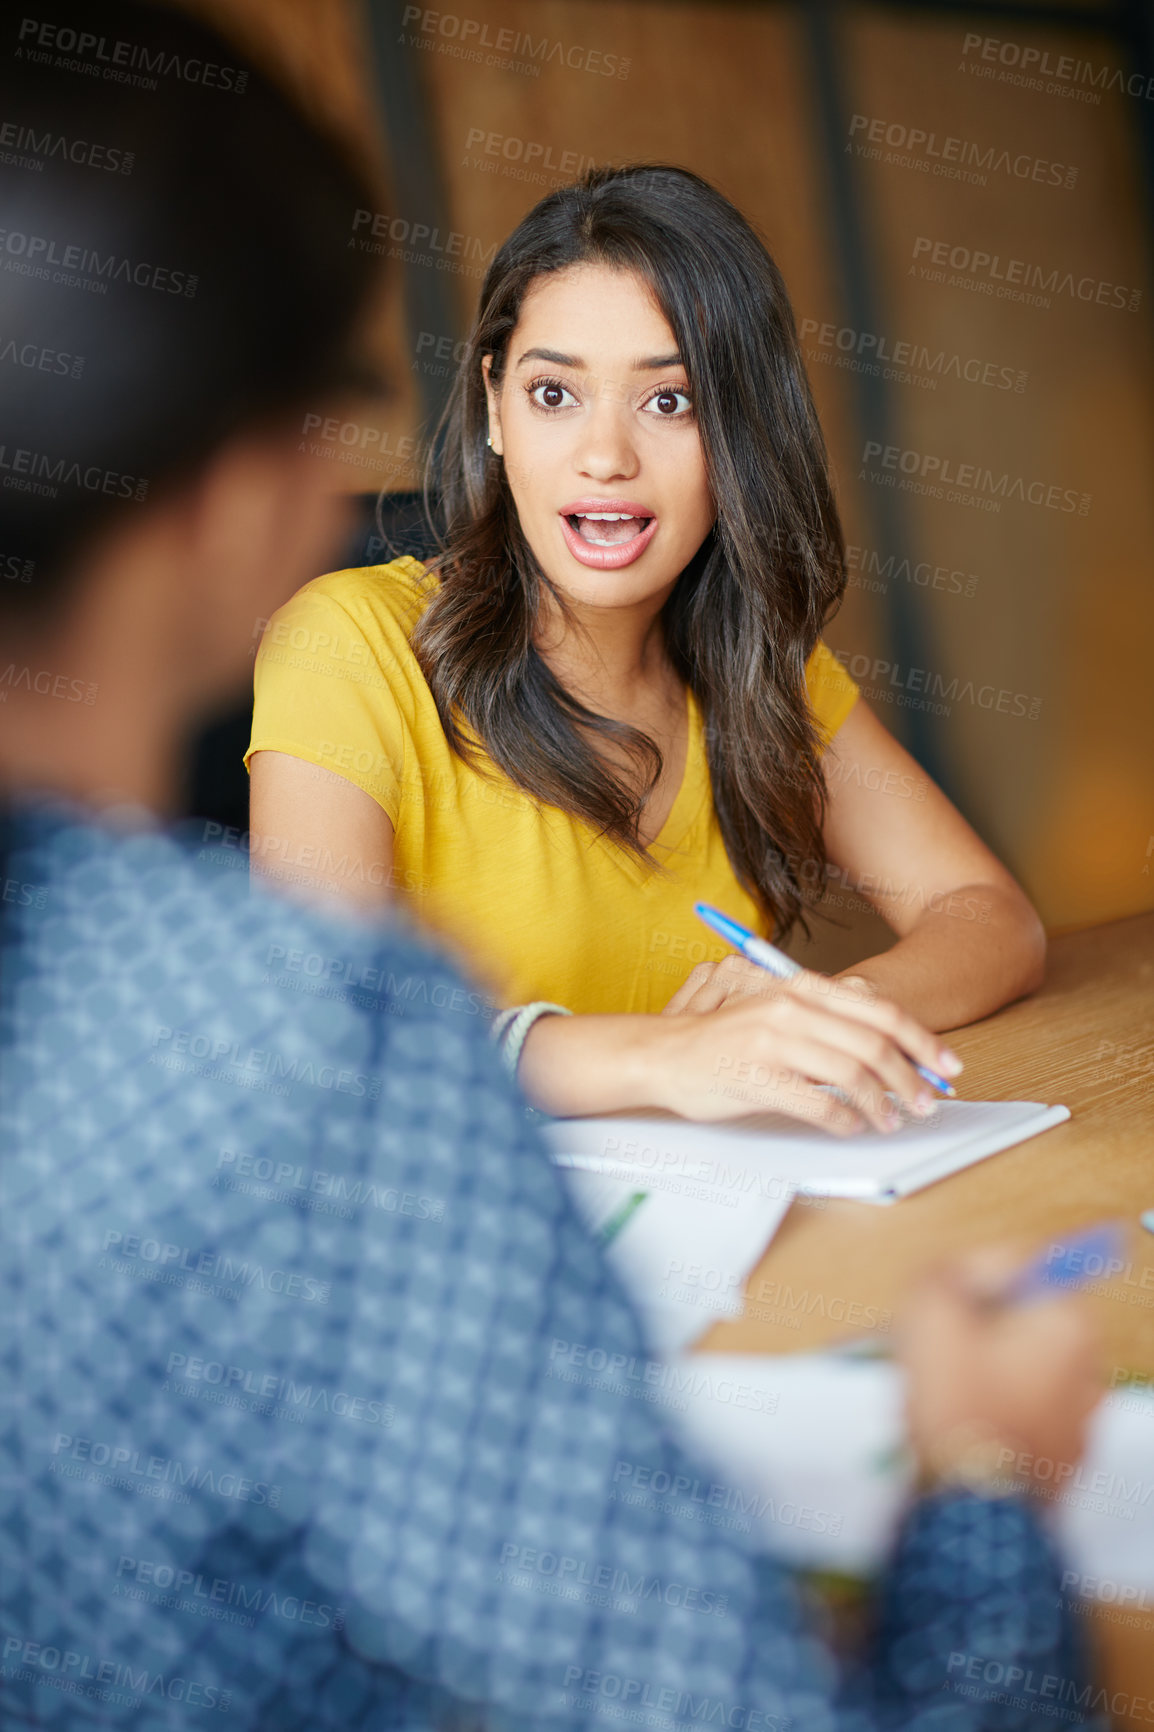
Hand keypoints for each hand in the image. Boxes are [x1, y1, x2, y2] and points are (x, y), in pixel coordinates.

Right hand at [649, 967, 958, 1132]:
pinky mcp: (758, 1078)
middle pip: (874, 1044)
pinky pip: (818, 1105)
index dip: (921, 1041)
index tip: (946, 1066)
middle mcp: (791, 1009)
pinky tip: (851, 1129)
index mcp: (801, 989)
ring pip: (852, 1075)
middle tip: (925, 1103)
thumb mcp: (777, 1012)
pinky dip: (845, 1122)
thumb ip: (824, 1016)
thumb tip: (883, 1034)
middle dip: (910, 1078)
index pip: (880, 1012)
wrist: (664, 1054)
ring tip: (890, 1122)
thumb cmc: (724, 1040)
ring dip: (881, 1105)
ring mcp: (773, 1042)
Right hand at [900, 1247, 1102, 1491]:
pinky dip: (996, 1410)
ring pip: (1022, 1368)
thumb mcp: (931, 1314)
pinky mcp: (1065, 1458)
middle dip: (979, 1325)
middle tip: (938, 1345)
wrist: (973, 1505)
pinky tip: (962, 1423)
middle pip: (1025, 1319)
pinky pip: (1025, 1413)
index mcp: (1069, 1323)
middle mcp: (1089, 1367)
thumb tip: (958, 1270)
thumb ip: (945, 1273)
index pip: (1026, 1267)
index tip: (947, 1301)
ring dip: (984, 1368)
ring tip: (942, 1390)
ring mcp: (1082, 1419)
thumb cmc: (959, 1407)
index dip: (976, 1277)